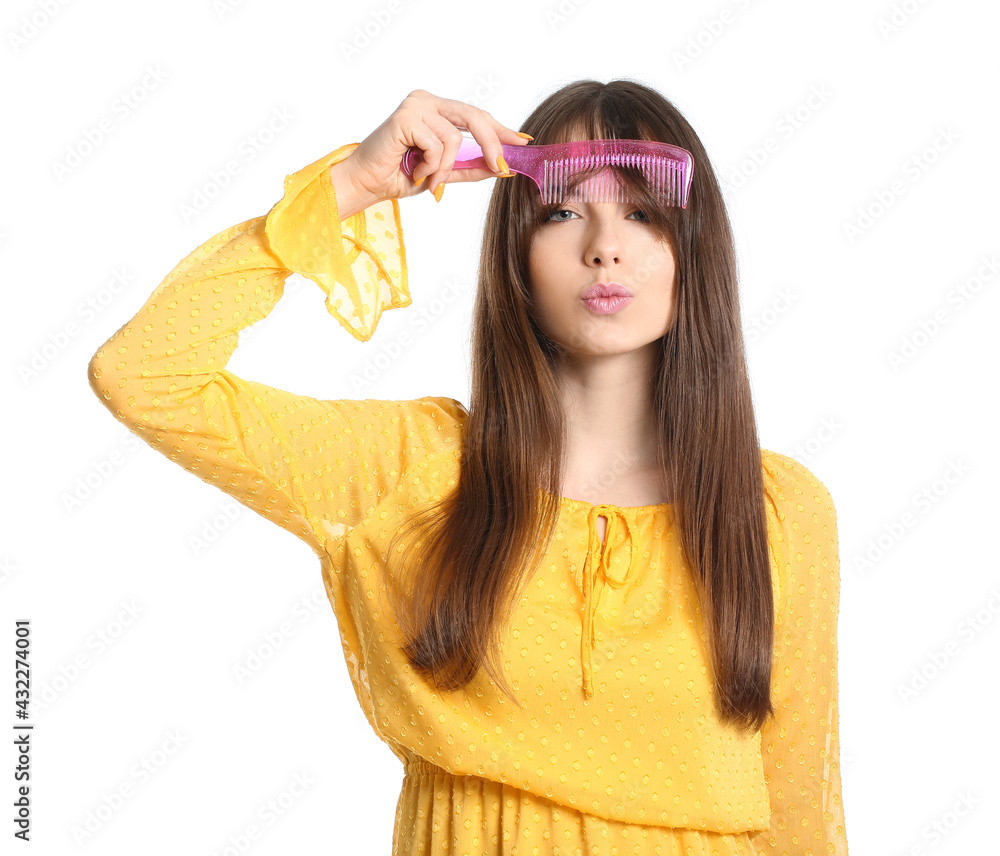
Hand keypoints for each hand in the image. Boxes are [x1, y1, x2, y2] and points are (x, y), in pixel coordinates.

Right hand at [331, 89, 529, 212]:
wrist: (367, 184)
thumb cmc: (400, 176)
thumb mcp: (444, 173)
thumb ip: (471, 167)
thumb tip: (503, 166)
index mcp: (437, 110)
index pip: (476, 116)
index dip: (501, 129)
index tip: (523, 142)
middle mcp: (427, 101)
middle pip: (474, 117)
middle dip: (492, 145)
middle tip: (501, 168)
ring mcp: (416, 105)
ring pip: (455, 138)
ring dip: (445, 168)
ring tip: (428, 180)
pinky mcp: (406, 116)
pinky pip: (437, 145)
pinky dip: (431, 166)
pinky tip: (415, 170)